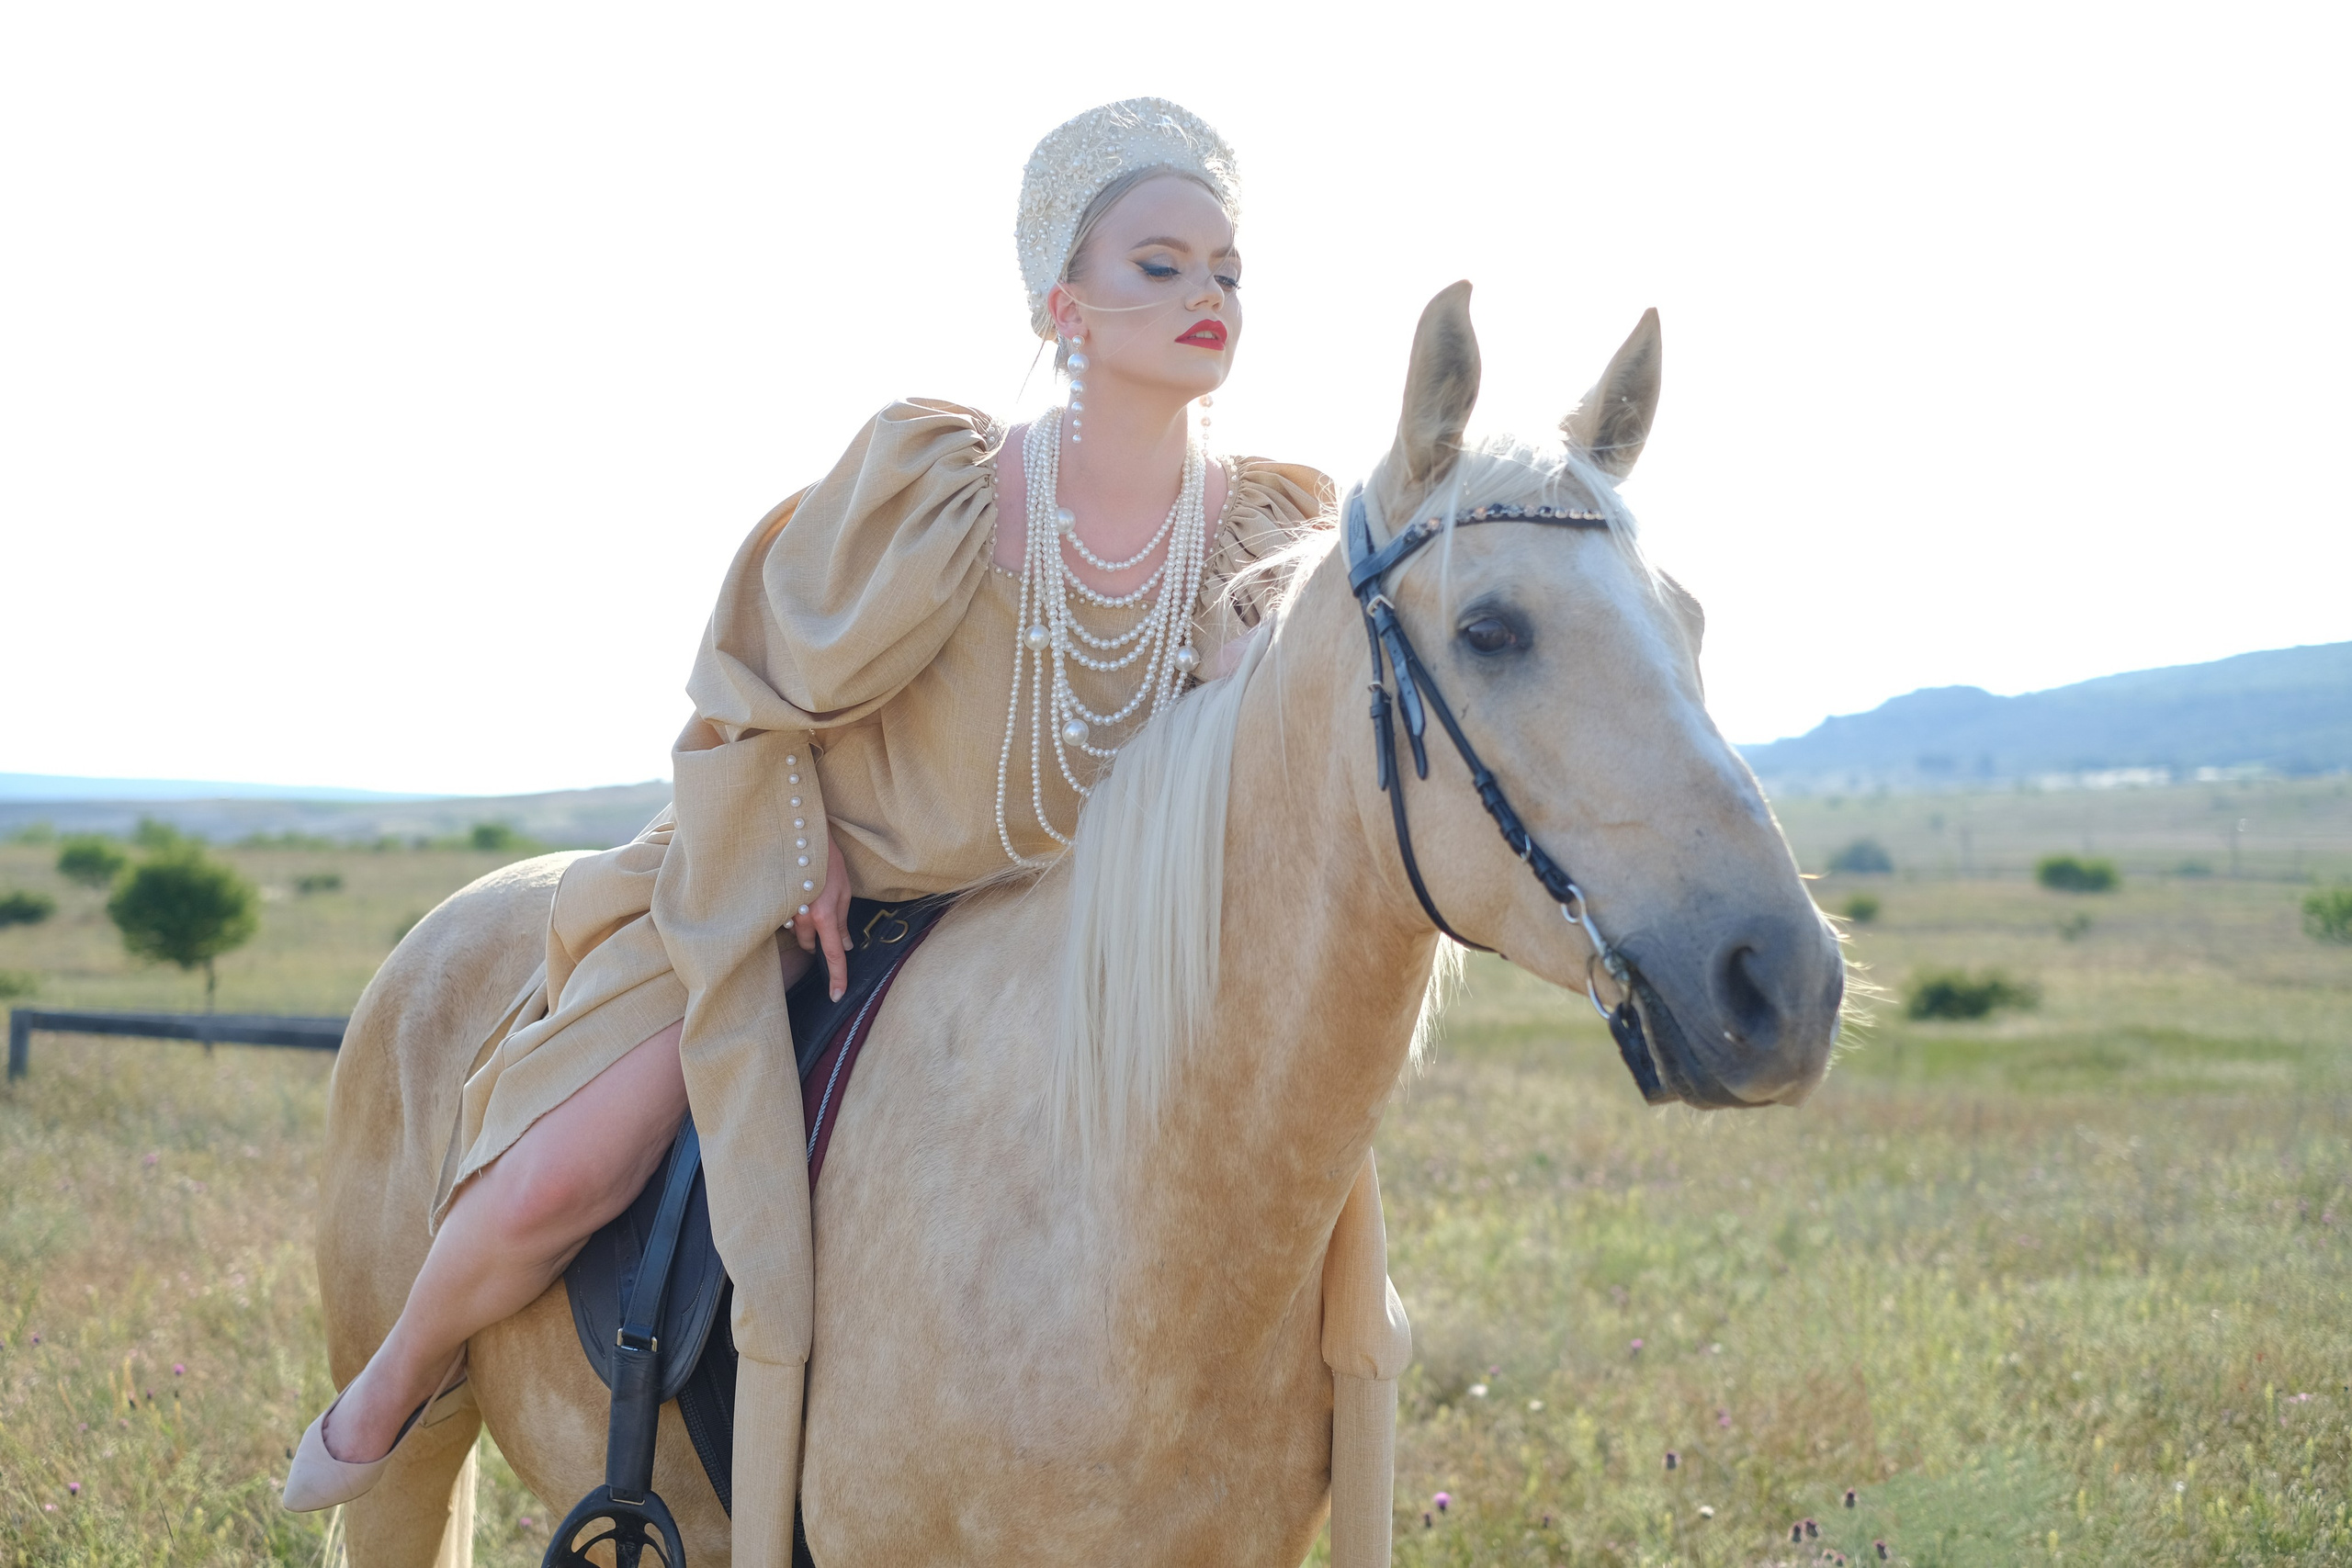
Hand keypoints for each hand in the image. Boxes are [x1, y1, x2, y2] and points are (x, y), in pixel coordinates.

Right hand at [784, 833, 850, 1000]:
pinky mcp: (773, 903)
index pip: (833, 954)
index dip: (837, 976)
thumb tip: (845, 945)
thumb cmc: (826, 860)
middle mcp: (801, 917)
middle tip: (824, 917)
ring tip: (810, 897)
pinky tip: (796, 895)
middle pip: (810, 945)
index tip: (837, 995)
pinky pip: (783, 918)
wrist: (800, 835)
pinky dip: (791, 913)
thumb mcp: (843, 889)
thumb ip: (843, 920)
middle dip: (818, 941)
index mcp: (823, 915)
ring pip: (795, 932)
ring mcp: (784, 910)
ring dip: (804, 925)